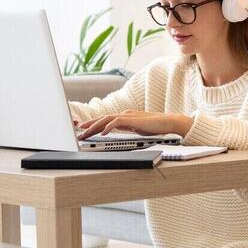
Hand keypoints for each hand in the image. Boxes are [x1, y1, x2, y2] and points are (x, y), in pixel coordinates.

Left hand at [76, 111, 193, 139]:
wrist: (169, 122)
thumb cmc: (155, 126)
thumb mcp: (136, 129)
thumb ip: (126, 129)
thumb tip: (116, 133)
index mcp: (124, 116)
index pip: (105, 120)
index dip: (93, 124)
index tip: (83, 130)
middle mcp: (124, 114)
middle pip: (102, 118)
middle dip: (89, 125)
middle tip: (79, 132)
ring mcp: (128, 115)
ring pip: (106, 119)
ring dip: (94, 126)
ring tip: (86, 132)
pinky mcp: (133, 119)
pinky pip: (117, 122)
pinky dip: (108, 127)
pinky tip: (103, 133)